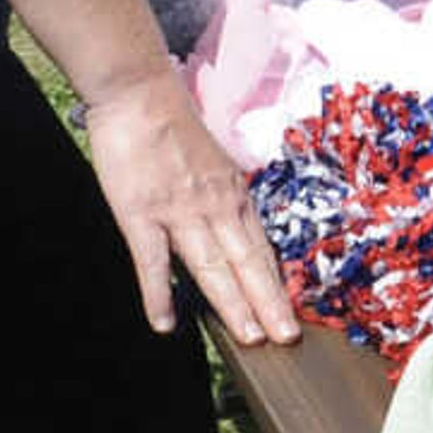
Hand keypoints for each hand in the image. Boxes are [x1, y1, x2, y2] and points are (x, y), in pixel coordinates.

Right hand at [82, 70, 300, 345]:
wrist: (140, 94)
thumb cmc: (172, 126)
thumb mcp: (213, 162)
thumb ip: (221, 196)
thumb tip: (230, 227)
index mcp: (233, 194)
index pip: (261, 247)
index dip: (276, 282)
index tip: (292, 311)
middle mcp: (215, 206)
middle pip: (247, 263)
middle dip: (268, 302)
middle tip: (287, 338)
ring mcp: (180, 212)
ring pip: (211, 267)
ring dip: (232, 304)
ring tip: (249, 337)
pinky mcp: (141, 214)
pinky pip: (153, 262)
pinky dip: (160, 294)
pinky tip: (166, 323)